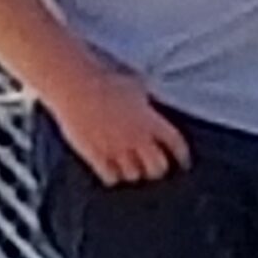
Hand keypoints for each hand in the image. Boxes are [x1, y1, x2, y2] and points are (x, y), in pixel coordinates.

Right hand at [48, 66, 190, 185]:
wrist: (74, 84)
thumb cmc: (104, 80)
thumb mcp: (135, 87)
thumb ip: (147, 104)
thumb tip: (153, 109)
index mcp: (150, 120)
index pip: (176, 145)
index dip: (182, 156)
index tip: (183, 163)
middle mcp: (136, 138)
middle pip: (157, 168)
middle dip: (158, 169)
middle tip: (153, 168)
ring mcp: (115, 148)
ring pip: (134, 175)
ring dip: (135, 173)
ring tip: (132, 169)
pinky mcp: (95, 155)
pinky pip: (110, 177)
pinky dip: (113, 177)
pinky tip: (112, 172)